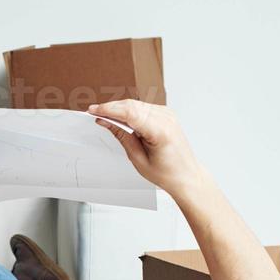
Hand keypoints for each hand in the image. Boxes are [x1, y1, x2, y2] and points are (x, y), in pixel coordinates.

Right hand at [89, 100, 207, 196]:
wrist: (186, 175)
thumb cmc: (167, 172)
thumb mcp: (138, 158)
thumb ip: (122, 136)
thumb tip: (107, 122)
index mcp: (160, 131)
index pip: (129, 112)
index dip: (108, 109)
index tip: (93, 110)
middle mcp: (166, 118)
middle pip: (131, 105)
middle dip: (111, 107)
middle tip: (94, 113)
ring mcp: (167, 114)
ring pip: (136, 104)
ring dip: (119, 108)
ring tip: (105, 117)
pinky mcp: (166, 114)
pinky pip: (143, 107)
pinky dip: (129, 110)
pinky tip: (120, 117)